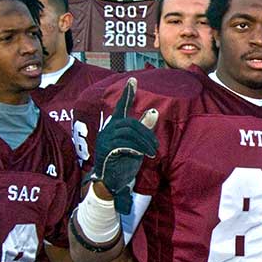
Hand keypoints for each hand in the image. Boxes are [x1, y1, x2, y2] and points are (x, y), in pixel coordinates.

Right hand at [91, 78, 158, 214]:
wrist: (111, 182)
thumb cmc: (124, 161)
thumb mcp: (138, 144)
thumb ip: (144, 129)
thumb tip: (154, 111)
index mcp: (115, 126)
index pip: (121, 106)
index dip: (127, 94)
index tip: (133, 79)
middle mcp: (109, 130)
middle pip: (131, 123)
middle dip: (146, 133)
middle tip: (155, 146)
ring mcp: (106, 139)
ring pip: (129, 133)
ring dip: (144, 142)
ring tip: (151, 152)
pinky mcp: (107, 150)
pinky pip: (125, 144)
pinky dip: (137, 149)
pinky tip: (142, 155)